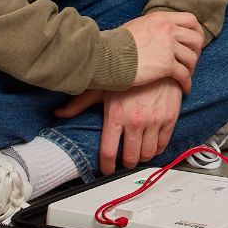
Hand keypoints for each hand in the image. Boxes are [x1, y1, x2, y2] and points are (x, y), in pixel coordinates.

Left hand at [57, 77, 184, 174]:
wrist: (157, 59)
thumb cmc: (129, 71)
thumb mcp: (101, 86)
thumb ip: (79, 103)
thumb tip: (58, 113)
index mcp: (116, 115)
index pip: (108, 152)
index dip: (106, 166)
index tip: (106, 168)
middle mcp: (136, 121)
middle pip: (129, 157)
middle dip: (125, 164)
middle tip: (123, 162)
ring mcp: (154, 121)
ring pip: (147, 153)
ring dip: (141, 158)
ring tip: (137, 154)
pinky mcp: (169, 118)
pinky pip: (162, 143)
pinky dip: (156, 149)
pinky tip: (151, 145)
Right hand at [120, 11, 203, 89]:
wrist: (106, 57)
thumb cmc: (115, 45)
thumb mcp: (137, 26)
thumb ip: (153, 28)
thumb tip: (160, 32)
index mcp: (161, 18)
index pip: (191, 20)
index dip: (196, 32)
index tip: (194, 43)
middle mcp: (167, 29)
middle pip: (196, 38)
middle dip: (197, 51)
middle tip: (191, 62)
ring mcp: (168, 46)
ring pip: (192, 57)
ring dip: (192, 68)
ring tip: (186, 76)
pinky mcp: (166, 64)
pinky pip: (185, 74)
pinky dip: (187, 83)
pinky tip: (185, 89)